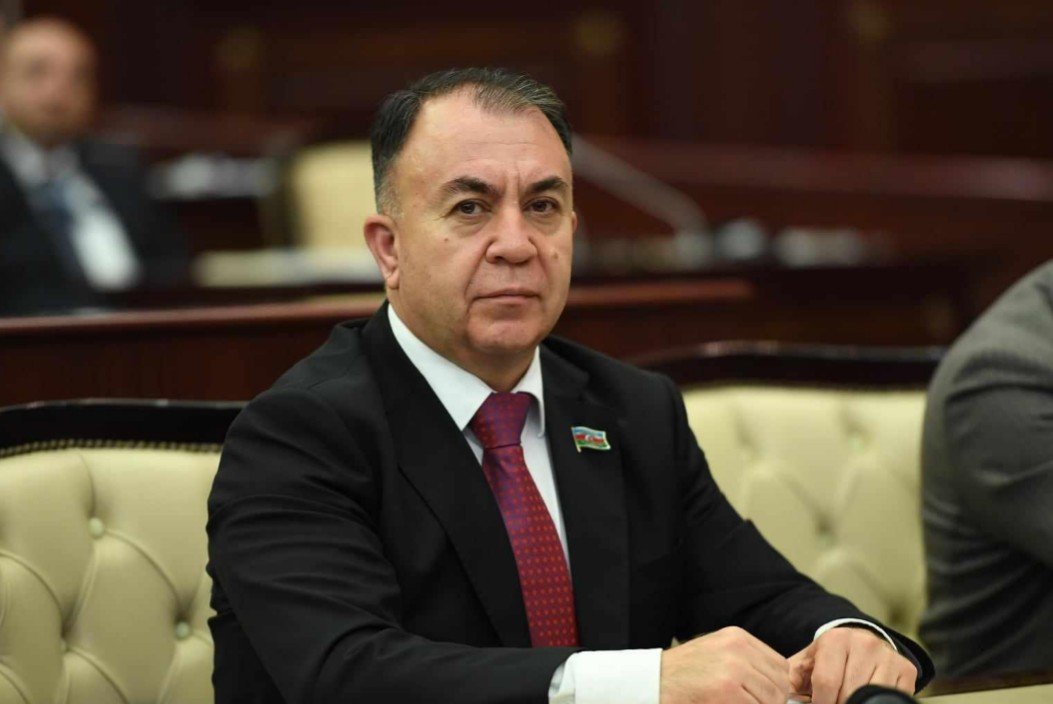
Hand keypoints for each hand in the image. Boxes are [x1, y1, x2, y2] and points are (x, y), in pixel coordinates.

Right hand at [660, 626, 790, 703]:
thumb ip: (745, 660)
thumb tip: (778, 684)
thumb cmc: (684, 673)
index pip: (780, 665)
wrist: (654, 681)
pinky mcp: (726, 690)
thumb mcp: (716, 653)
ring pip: (771, 699)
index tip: (767, 697)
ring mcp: (733, 668)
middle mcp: (738, 648)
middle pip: (779, 683)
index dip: (777, 685)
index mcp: (737, 637)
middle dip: (772, 701)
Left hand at [788, 627, 916, 703]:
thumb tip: (781, 697)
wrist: (859, 643)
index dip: (821, 703)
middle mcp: (864, 643)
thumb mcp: (805, 663)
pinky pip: (892, 698)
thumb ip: (789, 679)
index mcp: (835, 639)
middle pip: (849, 693)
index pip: (826, 683)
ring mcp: (888, 656)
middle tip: (832, 702)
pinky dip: (876, 703)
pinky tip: (865, 699)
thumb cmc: (828, 659)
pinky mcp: (906, 670)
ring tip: (846, 700)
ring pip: (871, 697)